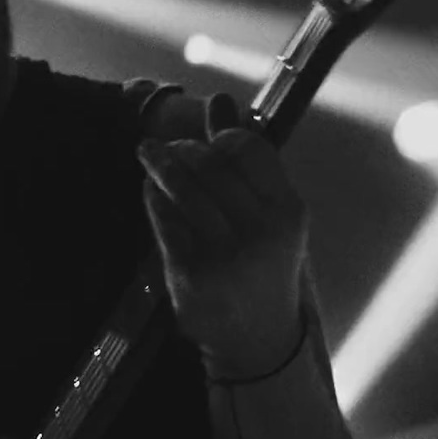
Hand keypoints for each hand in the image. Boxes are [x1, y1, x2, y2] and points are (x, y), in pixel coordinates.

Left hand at [137, 93, 308, 379]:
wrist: (257, 338)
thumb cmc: (264, 264)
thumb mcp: (268, 214)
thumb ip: (245, 157)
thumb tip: (220, 100)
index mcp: (288, 212)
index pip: (249, 149)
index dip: (221, 136)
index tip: (207, 140)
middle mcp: (261, 232)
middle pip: (211, 164)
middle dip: (181, 148)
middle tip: (165, 147)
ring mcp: (225, 254)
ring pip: (183, 188)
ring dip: (160, 164)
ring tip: (148, 154)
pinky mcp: (191, 272)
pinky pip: (164, 219)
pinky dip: (153, 197)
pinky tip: (151, 191)